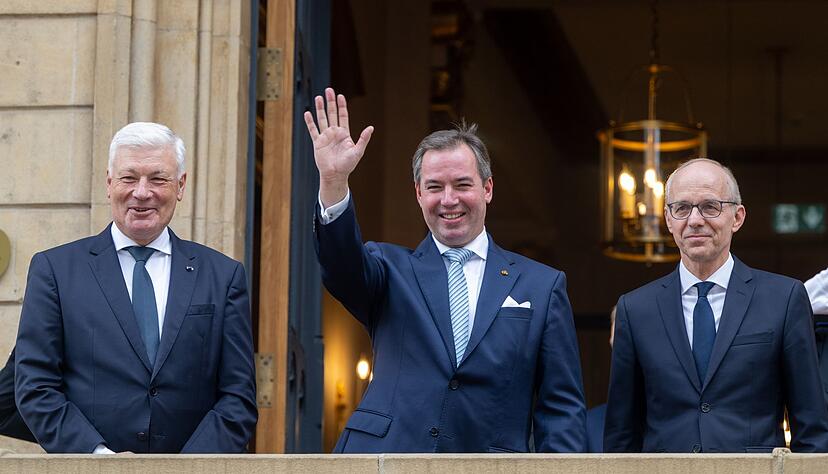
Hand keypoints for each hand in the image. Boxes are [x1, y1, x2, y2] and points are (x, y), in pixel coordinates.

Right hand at [304, 87, 372, 206]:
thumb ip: (363, 139)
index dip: (341, 105)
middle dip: (330, 102)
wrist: (335, 175)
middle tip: (328, 90)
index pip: (343, 115)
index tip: (340, 96)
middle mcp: (334, 133)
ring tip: (318, 97)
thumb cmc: (348, 165)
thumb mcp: (358, 151)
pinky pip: (313, 130)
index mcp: (344, 134)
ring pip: (322, 119)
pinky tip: (307, 113)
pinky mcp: (317, 143)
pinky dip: (309, 122)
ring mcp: (325, 137)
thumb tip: (371, 128)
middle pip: (332, 114)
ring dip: (320, 108)